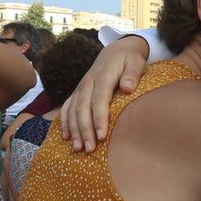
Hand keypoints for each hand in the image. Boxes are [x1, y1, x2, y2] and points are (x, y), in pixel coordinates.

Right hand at [60, 36, 148, 151]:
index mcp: (103, 77)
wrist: (115, 51)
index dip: (99, 118)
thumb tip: (127, 87)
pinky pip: (67, 108)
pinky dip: (65, 122)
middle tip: (90, 149)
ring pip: (73, 110)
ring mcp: (81, 88)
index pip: (100, 100)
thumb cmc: (129, 60)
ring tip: (78, 148)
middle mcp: (88, 83)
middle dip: (85, 130)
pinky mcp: (77, 92)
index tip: (102, 136)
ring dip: (74, 130)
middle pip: (83, 108)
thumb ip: (132, 74)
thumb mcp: (135, 62)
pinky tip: (66, 137)